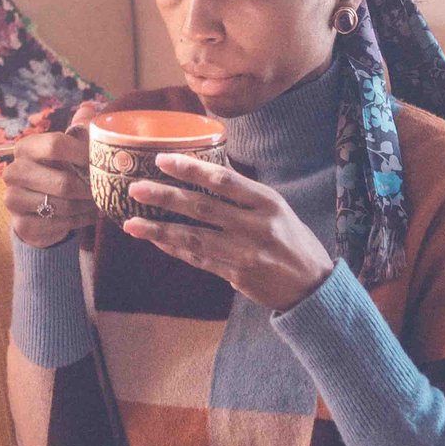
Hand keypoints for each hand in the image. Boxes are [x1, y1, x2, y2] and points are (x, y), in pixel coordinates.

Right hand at [4, 128, 93, 248]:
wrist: (38, 207)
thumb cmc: (58, 169)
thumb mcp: (68, 148)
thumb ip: (79, 129)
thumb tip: (88, 108)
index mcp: (25, 147)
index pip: (56, 145)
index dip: (82, 153)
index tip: (99, 161)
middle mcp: (13, 171)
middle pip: (63, 182)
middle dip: (89, 188)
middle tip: (103, 189)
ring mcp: (13, 199)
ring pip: (62, 206)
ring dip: (86, 207)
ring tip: (98, 202)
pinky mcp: (21, 224)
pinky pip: (58, 226)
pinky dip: (78, 222)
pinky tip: (85, 215)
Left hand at [124, 156, 334, 312]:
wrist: (313, 286)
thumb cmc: (292, 239)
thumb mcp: (277, 208)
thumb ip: (244, 193)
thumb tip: (205, 170)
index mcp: (267, 202)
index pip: (223, 180)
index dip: (191, 169)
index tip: (163, 160)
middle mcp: (255, 227)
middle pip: (203, 208)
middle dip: (166, 197)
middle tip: (136, 187)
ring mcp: (245, 254)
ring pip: (194, 238)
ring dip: (160, 229)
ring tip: (131, 222)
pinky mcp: (237, 276)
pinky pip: (199, 259)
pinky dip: (175, 249)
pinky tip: (155, 239)